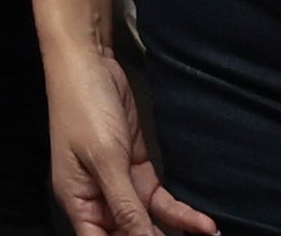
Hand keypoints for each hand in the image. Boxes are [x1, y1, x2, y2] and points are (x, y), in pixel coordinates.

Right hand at [45, 34, 211, 232]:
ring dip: (175, 232)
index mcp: (77, 201)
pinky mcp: (137, 169)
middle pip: (127, 234)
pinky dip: (181, 214)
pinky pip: (160, 201)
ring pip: (148, 221)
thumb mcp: (105, 159)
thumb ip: (125, 205)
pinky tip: (203, 225)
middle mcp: (97, 199)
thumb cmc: (83, 108)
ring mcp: (118, 184)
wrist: (90, 61)